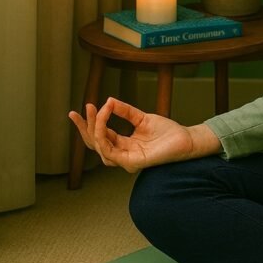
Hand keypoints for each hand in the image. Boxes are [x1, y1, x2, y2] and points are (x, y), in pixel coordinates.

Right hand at [68, 97, 204, 172]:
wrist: (185, 139)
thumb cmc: (167, 132)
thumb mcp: (141, 118)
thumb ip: (125, 111)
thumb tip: (108, 100)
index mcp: (123, 145)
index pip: (100, 136)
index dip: (91, 122)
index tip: (86, 106)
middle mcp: (122, 154)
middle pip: (94, 143)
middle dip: (84, 127)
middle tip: (77, 111)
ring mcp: (125, 160)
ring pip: (99, 147)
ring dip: (93, 128)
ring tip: (94, 111)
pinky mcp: (131, 162)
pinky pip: (109, 151)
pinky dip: (103, 134)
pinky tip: (102, 120)